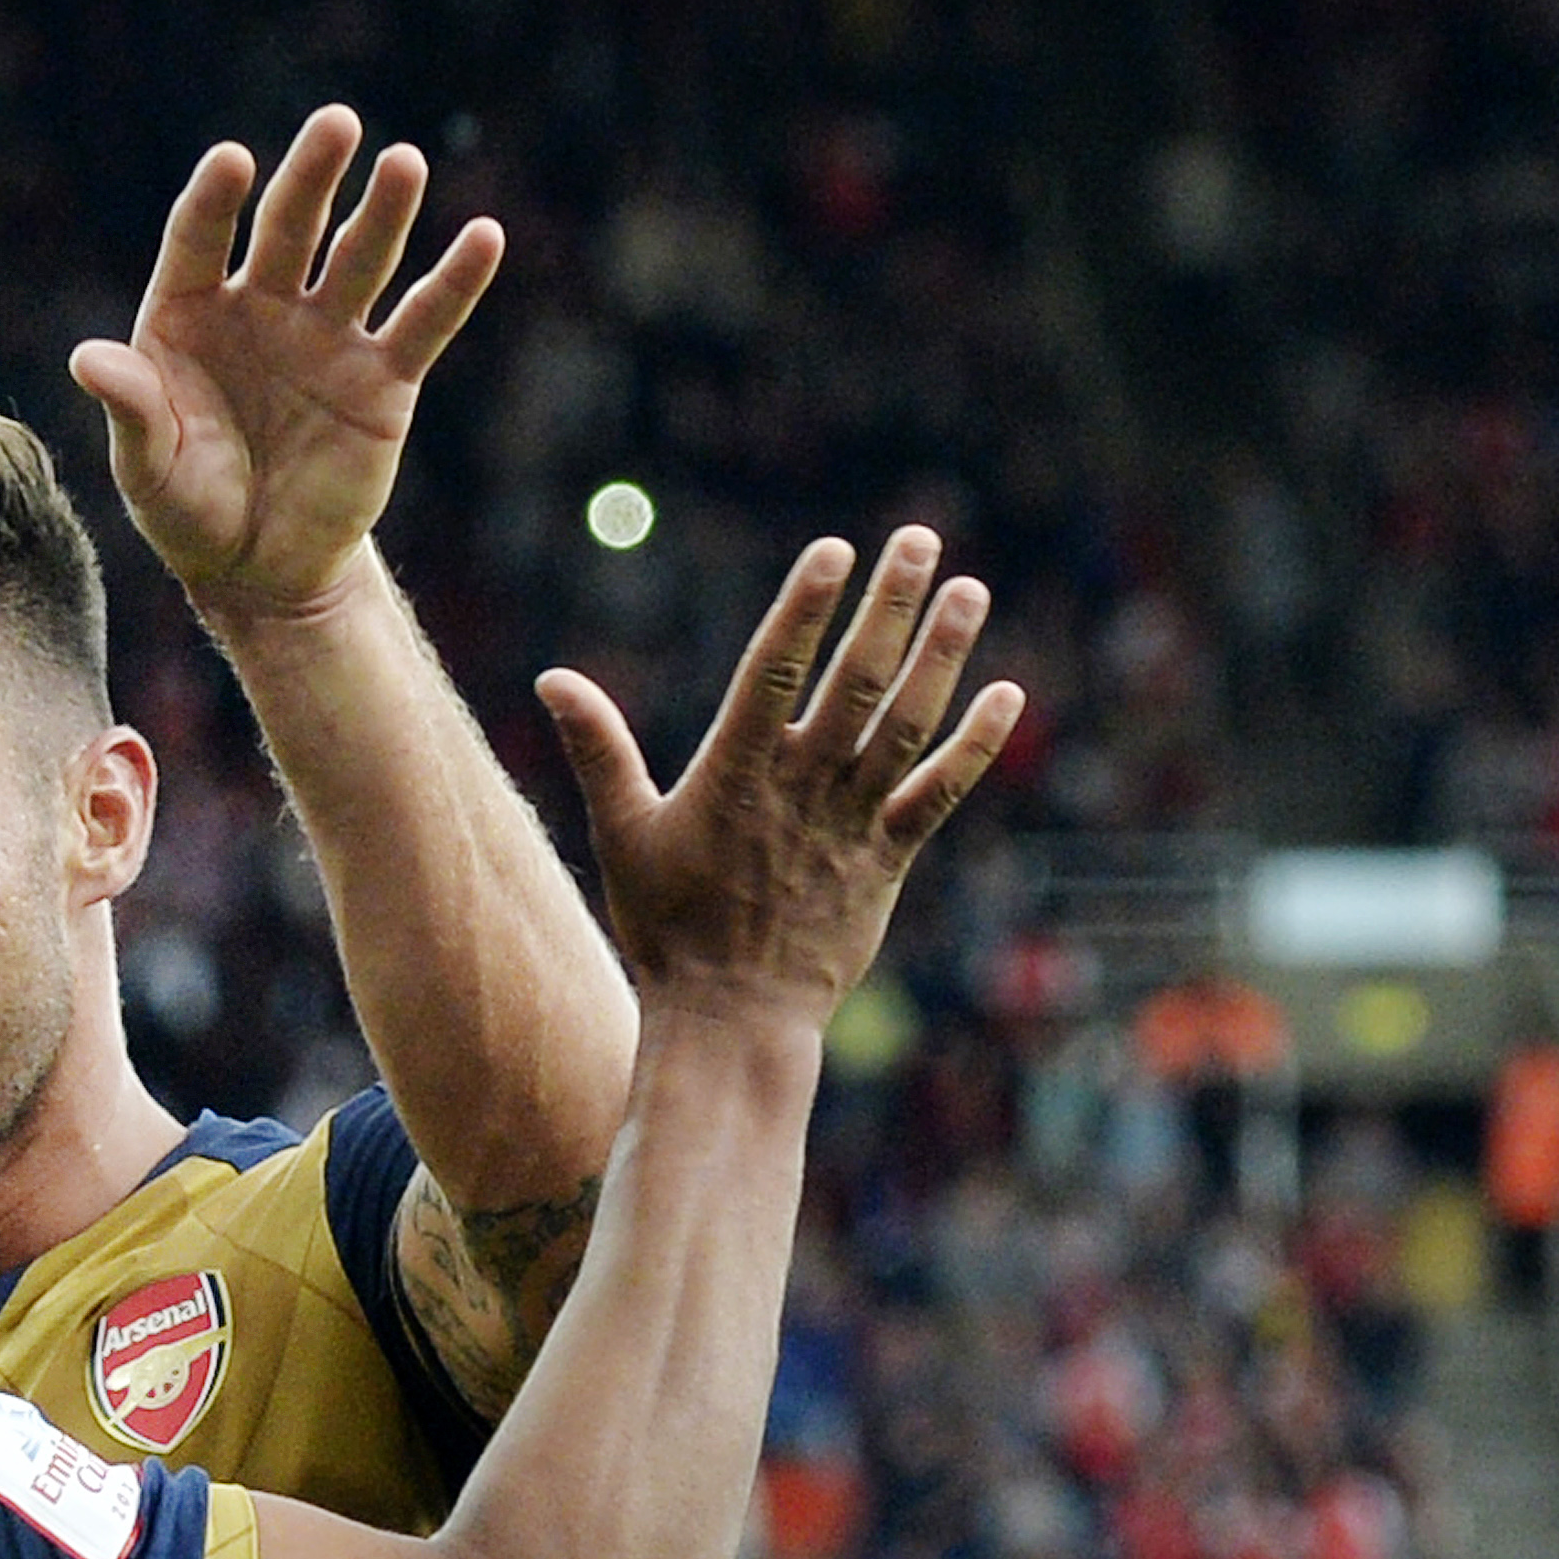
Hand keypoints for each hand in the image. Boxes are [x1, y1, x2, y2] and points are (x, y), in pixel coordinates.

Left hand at [68, 106, 504, 621]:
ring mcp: (326, 337)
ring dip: (383, 212)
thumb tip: (87, 359)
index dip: (215, 201)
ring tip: (404, 163)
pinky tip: (483, 237)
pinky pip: (422, 323)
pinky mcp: (384, 379)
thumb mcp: (147, 470)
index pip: (200, 241)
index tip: (233, 161)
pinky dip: (453, 283)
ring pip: (358, 259)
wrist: (260, 570)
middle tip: (337, 124)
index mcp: (189, 316)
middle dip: (311, 176)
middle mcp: (261, 308)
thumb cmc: (189, 511)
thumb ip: (131, 410)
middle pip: (288, 227)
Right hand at [541, 530, 1022, 1029]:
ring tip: (969, 591)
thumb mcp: (622, 833)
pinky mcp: (886, 862)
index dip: (806, 609)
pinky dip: (975, 747)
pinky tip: (1007, 695)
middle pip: (854, 682)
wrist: (730, 1020)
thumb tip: (552, 678)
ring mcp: (849, 824)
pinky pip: (938, 795)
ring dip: (940, 656)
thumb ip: (599, 749)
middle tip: (918, 539)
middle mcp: (800, 789)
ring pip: (905, 726)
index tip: (835, 551)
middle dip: (888, 607)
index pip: (775, 672)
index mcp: (734, 774)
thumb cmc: (666, 927)